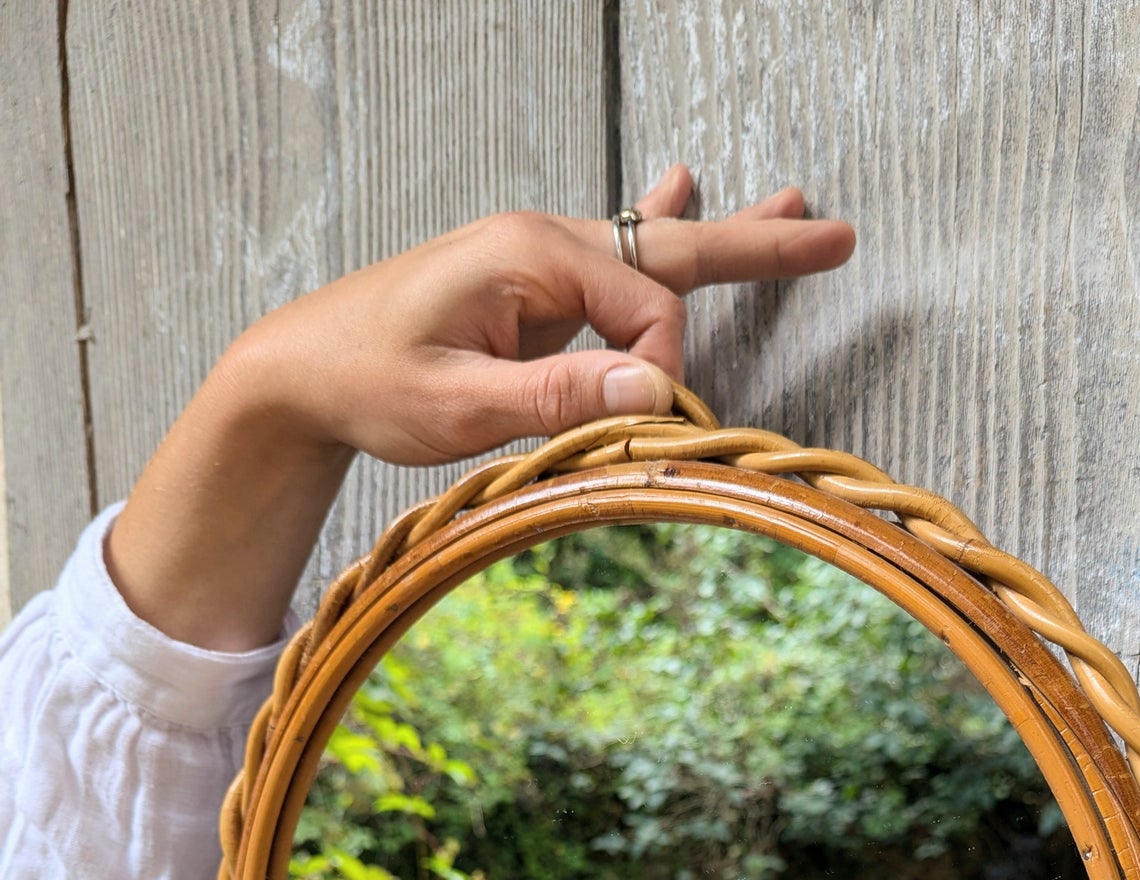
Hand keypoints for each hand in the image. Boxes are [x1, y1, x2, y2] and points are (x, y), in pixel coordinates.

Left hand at [109, 166, 854, 650]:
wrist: (300, 371)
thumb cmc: (367, 383)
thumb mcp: (459, 405)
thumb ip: (559, 396)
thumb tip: (655, 391)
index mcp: (531, 255)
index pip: (646, 313)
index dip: (662, 376)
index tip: (647, 430)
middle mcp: (543, 245)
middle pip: (674, 246)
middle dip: (758, 244)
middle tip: (837, 235)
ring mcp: (541, 265)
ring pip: (655, 251)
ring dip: (725, 236)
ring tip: (798, 212)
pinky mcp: (533, 293)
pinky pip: (618, 268)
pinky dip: (663, 238)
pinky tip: (687, 186)